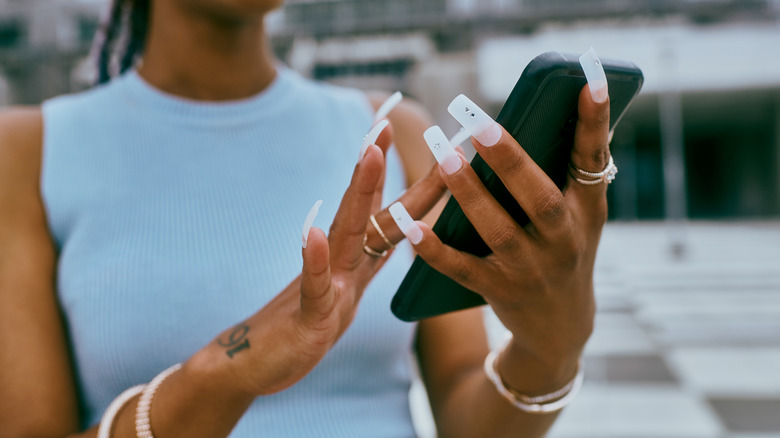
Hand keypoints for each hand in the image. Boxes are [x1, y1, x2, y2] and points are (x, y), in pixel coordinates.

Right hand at [202, 120, 445, 396]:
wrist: (257, 361)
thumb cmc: (306, 325)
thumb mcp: (347, 288)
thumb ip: (368, 255)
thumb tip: (395, 227)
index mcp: (355, 260)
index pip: (382, 212)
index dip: (401, 176)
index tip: (406, 132)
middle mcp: (340, 263)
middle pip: (369, 210)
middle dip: (381, 166)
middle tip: (386, 122)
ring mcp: (325, 286)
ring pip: (346, 234)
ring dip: (358, 192)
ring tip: (368, 154)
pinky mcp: (310, 317)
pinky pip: (315, 287)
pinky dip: (313, 260)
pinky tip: (312, 234)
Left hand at [391, 86, 610, 391]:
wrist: (560, 330)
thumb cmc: (565, 253)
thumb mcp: (581, 217)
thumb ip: (566, 174)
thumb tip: (550, 114)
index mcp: (587, 212)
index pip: (593, 161)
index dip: (594, 122)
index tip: (588, 80)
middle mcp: (564, 241)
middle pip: (540, 198)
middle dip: (510, 160)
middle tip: (478, 124)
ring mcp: (531, 270)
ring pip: (498, 231)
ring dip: (469, 194)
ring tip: (443, 156)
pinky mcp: (498, 291)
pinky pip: (462, 269)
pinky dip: (435, 249)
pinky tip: (411, 226)